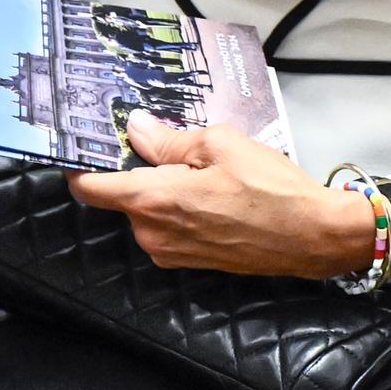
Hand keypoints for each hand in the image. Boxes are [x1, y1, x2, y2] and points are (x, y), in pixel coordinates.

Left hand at [67, 115, 370, 278]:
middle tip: (165, 141)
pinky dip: (177, 207)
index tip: (81, 143)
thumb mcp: (219, 144)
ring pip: (147, 210)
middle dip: (136, 168)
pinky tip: (211, 191)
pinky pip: (168, 227)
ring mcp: (169, 252)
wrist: (311, 236)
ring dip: (160, 188)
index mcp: (151, 201)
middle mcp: (151, 233)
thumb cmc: (269, 187)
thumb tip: (135, 128)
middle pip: (121, 195)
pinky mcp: (189, 261)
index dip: (79, 164)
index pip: (89, 187)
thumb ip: (168, 140)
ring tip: (201, 167)